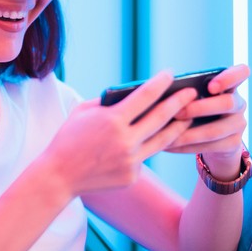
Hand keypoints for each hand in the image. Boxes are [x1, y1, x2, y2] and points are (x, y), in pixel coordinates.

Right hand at [44, 70, 195, 195]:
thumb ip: (108, 102)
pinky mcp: (132, 175)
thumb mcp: (83, 112)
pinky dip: (151, 146)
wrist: (58, 176)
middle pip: (161, 118)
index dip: (160, 83)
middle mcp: (125, 141)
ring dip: (178, 126)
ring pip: (162, 140)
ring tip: (189, 116)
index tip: (171, 73)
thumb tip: (133, 94)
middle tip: (192, 92)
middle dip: (179, 103)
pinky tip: (161, 138)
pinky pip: (146, 156)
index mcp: (112, 120)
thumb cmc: (69, 139)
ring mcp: (130, 161)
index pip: (144, 96)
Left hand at [164, 64, 249, 169]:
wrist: (212, 141)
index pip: (242, 72)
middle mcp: (238, 103)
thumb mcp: (195, 98)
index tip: (210, 86)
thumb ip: (185, 91)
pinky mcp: (233, 144)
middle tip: (177, 112)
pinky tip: (168, 145)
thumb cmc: (197, 111)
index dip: (229, 77)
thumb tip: (156, 89)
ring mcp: (238, 124)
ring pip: (217, 130)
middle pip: (228, 103)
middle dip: (200, 108)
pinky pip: (210, 147)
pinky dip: (186, 147)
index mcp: (230, 85)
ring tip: (167, 134)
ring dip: (189, 133)